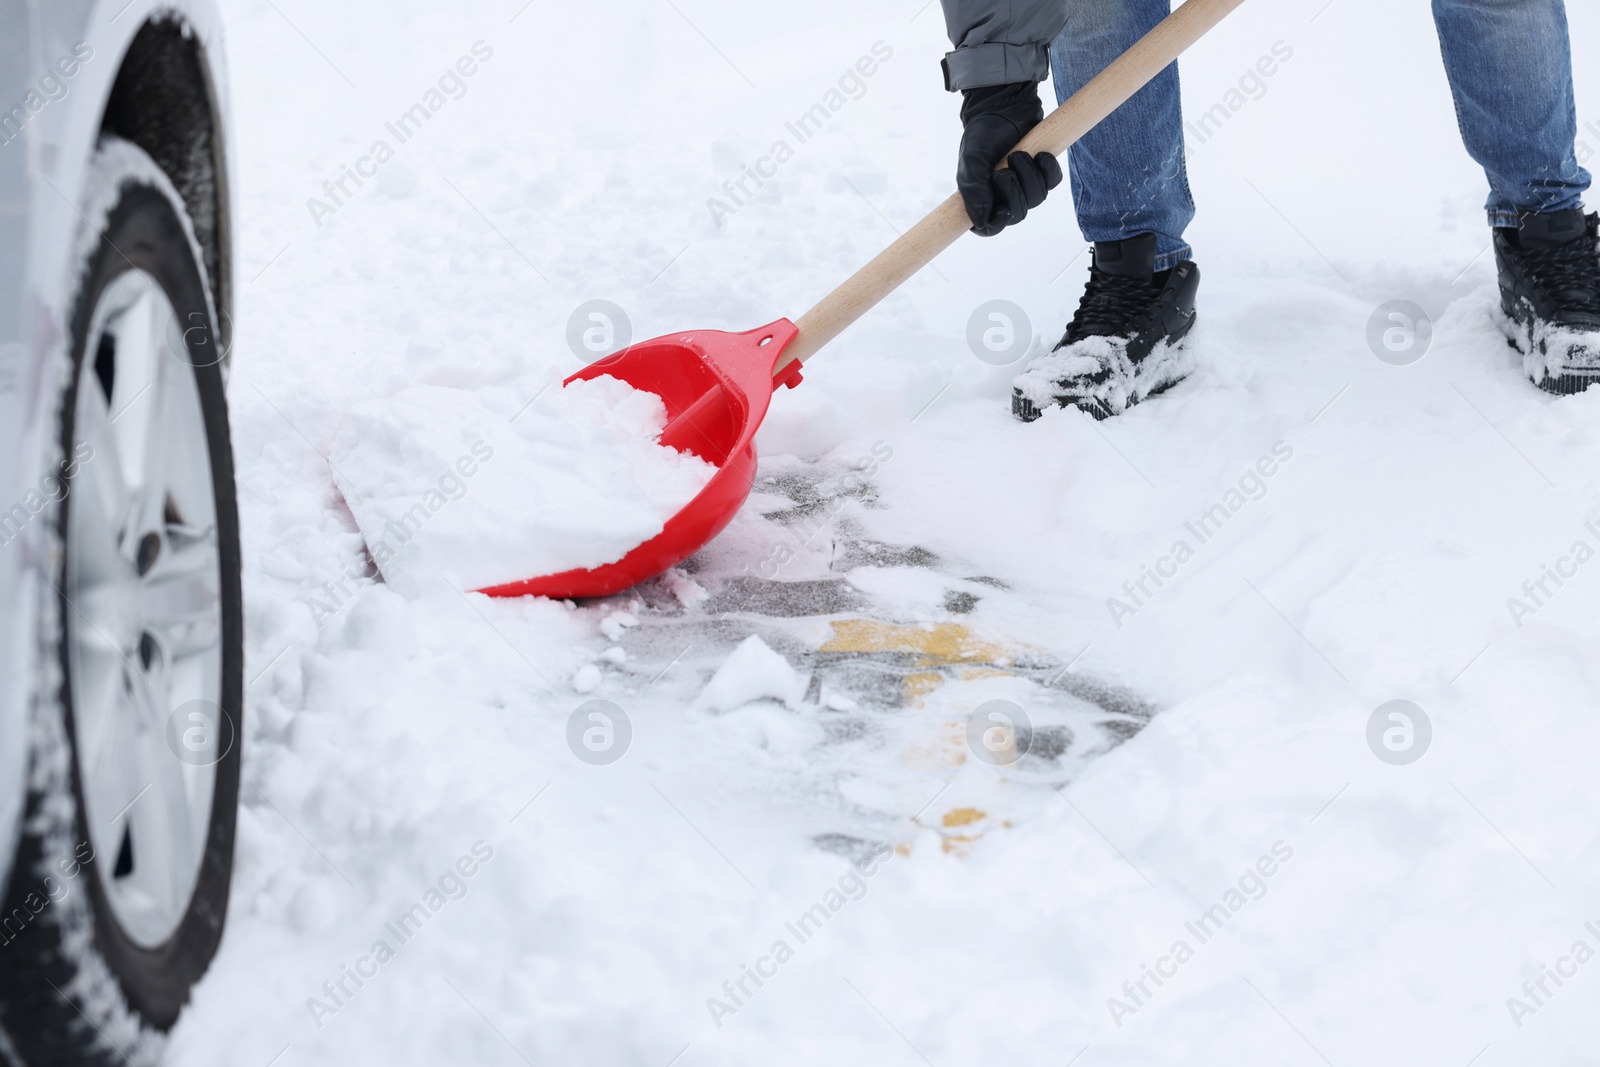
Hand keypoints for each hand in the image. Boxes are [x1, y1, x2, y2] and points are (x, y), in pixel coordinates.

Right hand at [957, 82, 1062, 235]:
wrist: (1003, 106)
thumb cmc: (983, 133)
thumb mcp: (973, 161)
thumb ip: (975, 191)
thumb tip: (981, 221)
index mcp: (981, 197)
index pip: (990, 227)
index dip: (998, 223)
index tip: (1003, 211)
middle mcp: (1002, 195)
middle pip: (1017, 214)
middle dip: (1015, 193)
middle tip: (1004, 171)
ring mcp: (1024, 184)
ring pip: (1037, 199)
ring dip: (1030, 177)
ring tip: (1019, 154)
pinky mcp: (1042, 171)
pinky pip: (1053, 182)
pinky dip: (1048, 169)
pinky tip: (1040, 155)